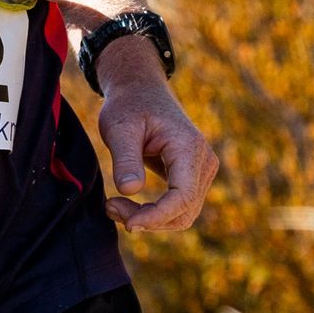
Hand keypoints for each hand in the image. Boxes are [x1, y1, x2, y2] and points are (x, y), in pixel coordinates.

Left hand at [96, 56, 218, 234]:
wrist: (141, 89)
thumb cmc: (129, 105)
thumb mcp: (119, 127)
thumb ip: (126, 158)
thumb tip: (130, 190)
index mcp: (189, 147)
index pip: (183, 197)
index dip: (157, 216)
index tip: (128, 223)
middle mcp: (204, 161)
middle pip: (184, 212)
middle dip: (148, 219)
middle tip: (109, 207)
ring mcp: (201, 170)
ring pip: (182, 214)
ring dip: (149, 219)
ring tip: (113, 206)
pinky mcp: (192, 176)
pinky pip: (178, 207)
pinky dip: (153, 212)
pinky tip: (125, 203)